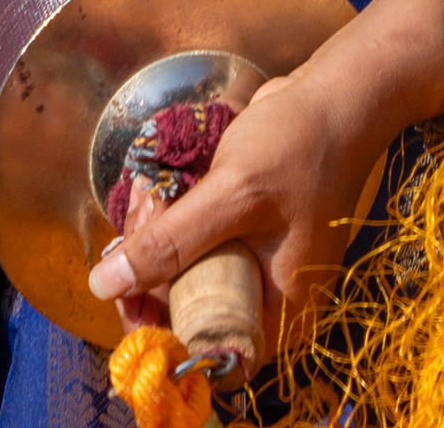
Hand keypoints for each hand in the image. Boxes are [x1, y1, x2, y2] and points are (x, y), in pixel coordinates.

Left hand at [84, 55, 390, 354]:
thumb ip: (171, 243)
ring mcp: (255, 266)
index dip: (154, 323)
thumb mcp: (234, 193)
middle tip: (146, 209)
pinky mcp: (243, 236)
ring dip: (156, 234)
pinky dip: (172, 218)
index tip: (120, 281)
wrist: (338, 97)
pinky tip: (164, 186)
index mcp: (280, 312)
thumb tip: (105, 286)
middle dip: (150, 264)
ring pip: (182, 273)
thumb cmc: (302, 146)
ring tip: (155, 190)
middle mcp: (267, 299)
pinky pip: (193, 244)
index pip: (200, 346)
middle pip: (184, 309)